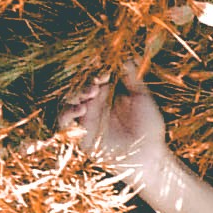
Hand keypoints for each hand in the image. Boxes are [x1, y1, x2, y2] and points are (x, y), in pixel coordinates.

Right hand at [56, 63, 167, 190]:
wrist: (149, 157)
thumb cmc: (149, 128)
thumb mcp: (142, 98)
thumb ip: (132, 77)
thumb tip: (126, 56)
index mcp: (108, 96)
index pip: (93, 77)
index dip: (95, 70)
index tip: (103, 68)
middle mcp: (94, 106)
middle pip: (79, 86)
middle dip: (85, 81)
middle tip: (97, 82)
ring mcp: (86, 120)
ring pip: (68, 101)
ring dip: (75, 94)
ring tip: (90, 93)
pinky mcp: (80, 135)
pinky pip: (63, 122)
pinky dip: (67, 112)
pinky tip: (81, 108)